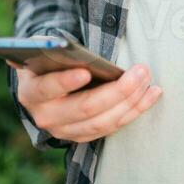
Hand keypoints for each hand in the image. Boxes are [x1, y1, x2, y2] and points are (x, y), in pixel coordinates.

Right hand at [8, 60, 161, 142]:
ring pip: (101, 122)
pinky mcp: (82, 136)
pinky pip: (111, 127)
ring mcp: (64, 130)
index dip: (65, 82)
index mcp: (32, 91)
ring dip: (131, 101)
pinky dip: (135, 111)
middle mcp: (45, 116)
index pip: (47, 88)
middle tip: (141, 71)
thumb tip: (68, 48)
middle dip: (117, 90)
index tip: (85, 71)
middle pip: (84, 108)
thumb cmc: (52, 59)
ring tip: (148, 80)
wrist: (45, 82)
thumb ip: (57, 51)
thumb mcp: (48, 52)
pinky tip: (152, 93)